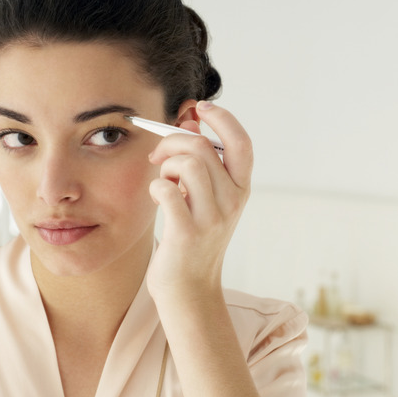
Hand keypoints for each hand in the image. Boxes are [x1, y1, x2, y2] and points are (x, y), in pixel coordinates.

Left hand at [145, 101, 252, 301]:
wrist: (189, 289)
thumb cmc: (192, 238)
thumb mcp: (206, 199)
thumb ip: (201, 162)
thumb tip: (190, 120)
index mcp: (240, 190)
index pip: (242, 143)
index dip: (224, 119)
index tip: (200, 107)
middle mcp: (232, 202)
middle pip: (203, 147)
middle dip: (173, 142)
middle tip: (158, 157)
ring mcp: (211, 218)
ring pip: (187, 163)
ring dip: (166, 165)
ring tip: (163, 181)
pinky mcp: (187, 233)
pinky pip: (166, 189)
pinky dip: (156, 186)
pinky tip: (157, 197)